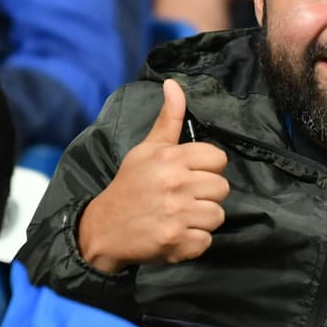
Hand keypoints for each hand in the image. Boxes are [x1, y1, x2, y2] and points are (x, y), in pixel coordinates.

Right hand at [78, 79, 229, 270]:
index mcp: (171, 159)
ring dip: (201, 220)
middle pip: (222, 188)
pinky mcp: (177, 242)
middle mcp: (176, 185)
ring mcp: (178, 215)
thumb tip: (174, 84)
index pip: (218, 159)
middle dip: (206, 195)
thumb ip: (168, 118)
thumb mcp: (147, 149)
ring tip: (180, 217)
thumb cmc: (130, 185)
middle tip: (183, 198)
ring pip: (218, 215)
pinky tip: (176, 234)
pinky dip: (193, 242)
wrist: (104, 229)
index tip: (190, 175)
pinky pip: (207, 241)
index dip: (207, 168)